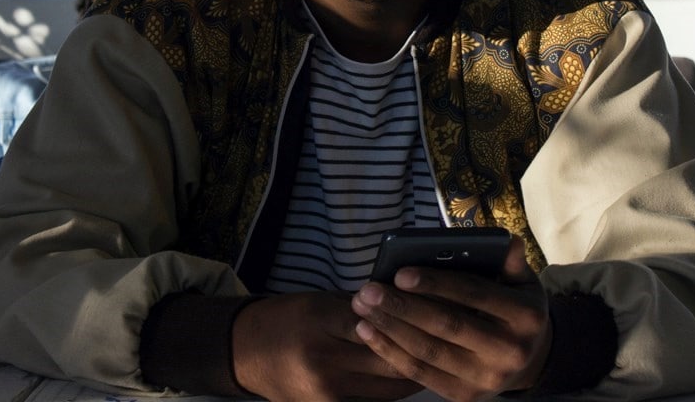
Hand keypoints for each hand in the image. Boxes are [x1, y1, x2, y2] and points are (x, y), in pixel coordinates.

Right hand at [231, 290, 422, 401]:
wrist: (245, 352)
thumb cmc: (289, 319)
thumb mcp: (322, 302)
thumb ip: (362, 307)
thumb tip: (406, 308)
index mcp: (321, 321)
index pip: (379, 321)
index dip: (411, 318)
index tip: (438, 312)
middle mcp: (324, 360)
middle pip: (390, 359)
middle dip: (422, 351)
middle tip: (450, 341)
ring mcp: (326, 392)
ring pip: (388, 390)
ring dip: (414, 376)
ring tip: (438, 363)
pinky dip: (392, 395)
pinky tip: (409, 382)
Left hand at [350, 235, 552, 401]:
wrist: (530, 360)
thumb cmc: (516, 308)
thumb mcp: (522, 281)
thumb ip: (510, 261)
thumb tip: (505, 239)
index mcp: (525, 316)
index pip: (473, 294)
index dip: (436, 283)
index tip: (400, 273)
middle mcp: (509, 351)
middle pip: (447, 325)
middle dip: (402, 307)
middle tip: (368, 290)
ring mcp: (486, 379)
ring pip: (429, 351)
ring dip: (389, 328)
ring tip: (362, 308)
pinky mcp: (465, 397)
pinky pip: (421, 373)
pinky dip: (391, 352)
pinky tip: (369, 332)